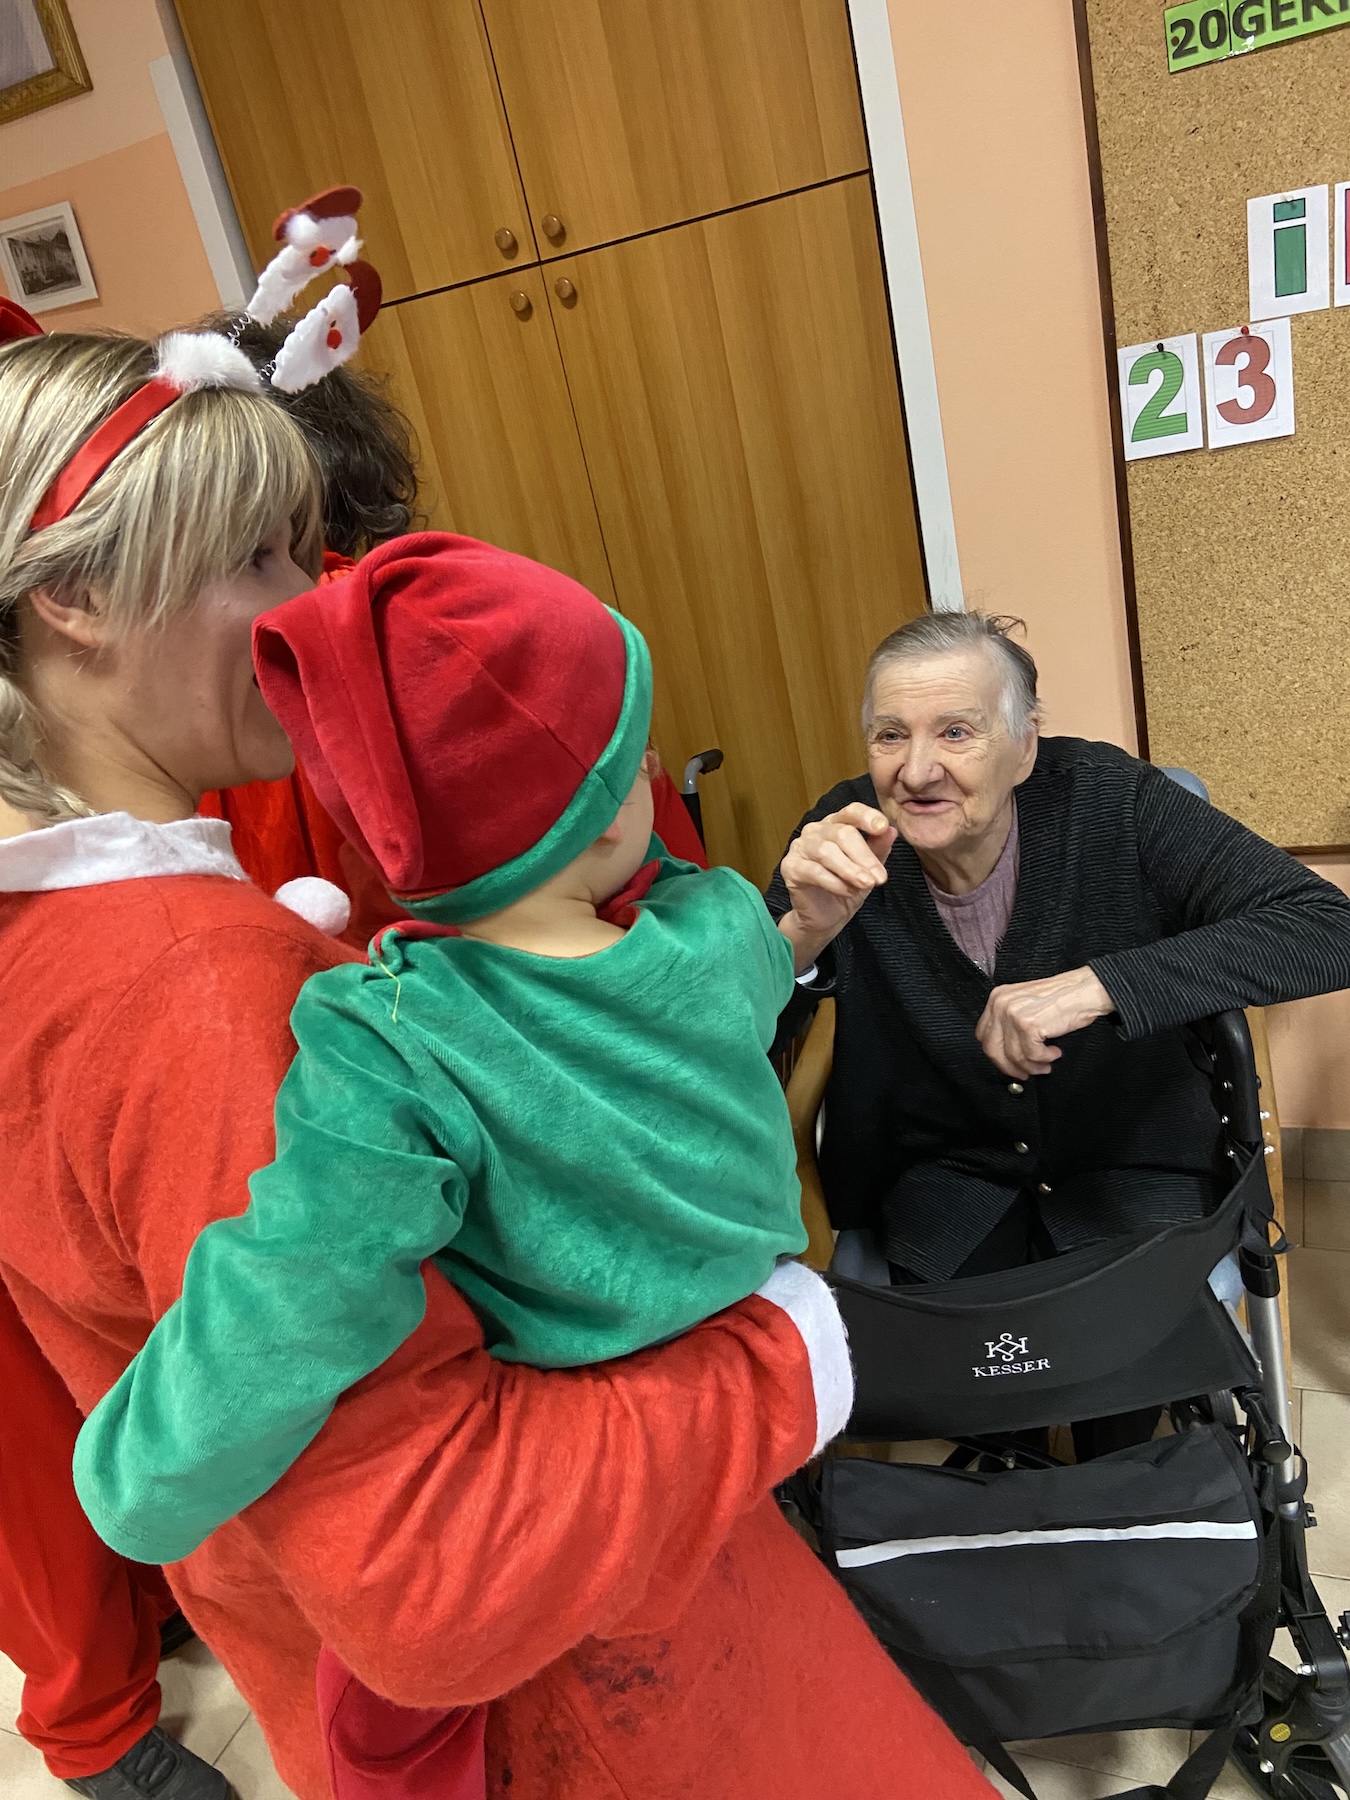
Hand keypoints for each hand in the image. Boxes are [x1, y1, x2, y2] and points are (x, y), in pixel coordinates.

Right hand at [777, 803, 896, 972]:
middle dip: (864, 856)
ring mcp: (800, 847)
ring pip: (826, 851)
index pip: (851, 811)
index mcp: (836, 824)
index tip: (883, 827)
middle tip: (880, 877)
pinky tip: (847, 892)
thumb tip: (891, 831)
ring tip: (866, 884)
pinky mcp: (790, 867)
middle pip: (842, 833)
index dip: (867, 816)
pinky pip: (813, 871)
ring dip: (850, 870)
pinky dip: (834, 882)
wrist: (826, 917)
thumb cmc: (846, 887)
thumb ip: (878, 848)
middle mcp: (816, 831)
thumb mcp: (868, 869)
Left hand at [975, 966, 1113, 1079]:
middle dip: (1010, 1067)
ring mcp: (1013, 1014)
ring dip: (1031, 1066)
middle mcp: (1000, 1004)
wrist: (1084, 990)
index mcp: (997, 998)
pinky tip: (1054, 1053)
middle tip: (1025, 1073)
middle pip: (992, 1049)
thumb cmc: (1061, 997)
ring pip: (1013, 1056)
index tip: (1009, 1063)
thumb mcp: (1025, 1004)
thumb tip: (1005, 1053)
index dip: (997, 1055)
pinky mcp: (1028, 1025)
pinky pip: (1031, 1055)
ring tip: (1045, 1064)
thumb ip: (1010, 1024)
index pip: (983, 1035)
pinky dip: (1044, 1059)